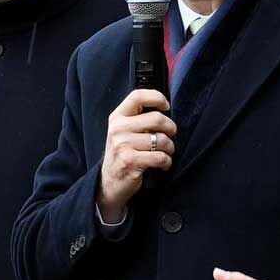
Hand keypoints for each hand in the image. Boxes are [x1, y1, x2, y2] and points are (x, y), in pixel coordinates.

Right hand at [96, 89, 174, 221]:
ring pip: (162, 139)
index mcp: (117, 117)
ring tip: (165, 153)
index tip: (165, 107)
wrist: (109, 182)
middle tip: (170, 136)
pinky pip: (160, 157)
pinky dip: (167, 162)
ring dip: (170, 148)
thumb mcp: (123, 132)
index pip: (138, 96)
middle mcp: (118, 129)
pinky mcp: (131, 161)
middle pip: (157, 118)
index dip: (157, 98)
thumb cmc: (122, 154)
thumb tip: (164, 110)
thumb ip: (138, 118)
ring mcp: (123, 145)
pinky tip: (162, 164)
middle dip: (170, 128)